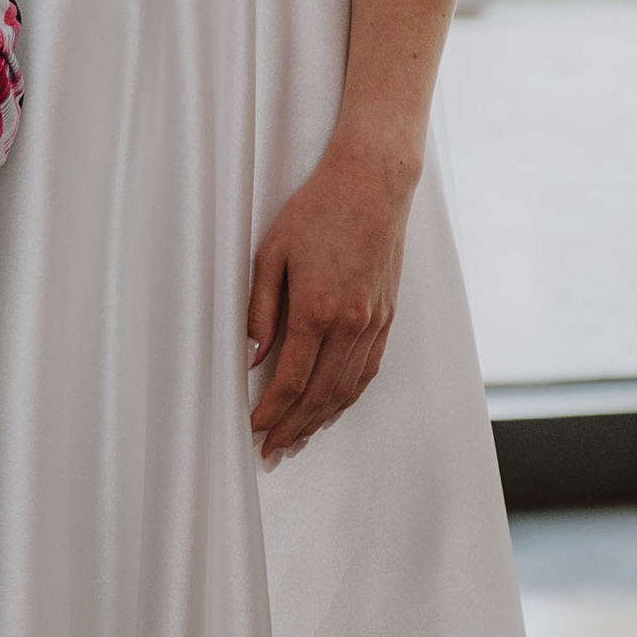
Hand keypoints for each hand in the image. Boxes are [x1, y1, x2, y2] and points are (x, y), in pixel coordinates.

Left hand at [245, 145, 411, 467]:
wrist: (372, 185)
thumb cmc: (316, 211)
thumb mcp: (271, 252)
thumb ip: (260, 308)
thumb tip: (251, 355)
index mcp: (317, 308)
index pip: (291, 378)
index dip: (271, 410)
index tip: (253, 428)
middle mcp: (350, 323)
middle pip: (320, 394)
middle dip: (293, 427)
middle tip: (271, 452)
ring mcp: (373, 323)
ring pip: (347, 389)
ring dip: (320, 420)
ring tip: (296, 441)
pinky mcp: (386, 317)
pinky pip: (367, 370)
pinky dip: (347, 397)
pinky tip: (331, 409)